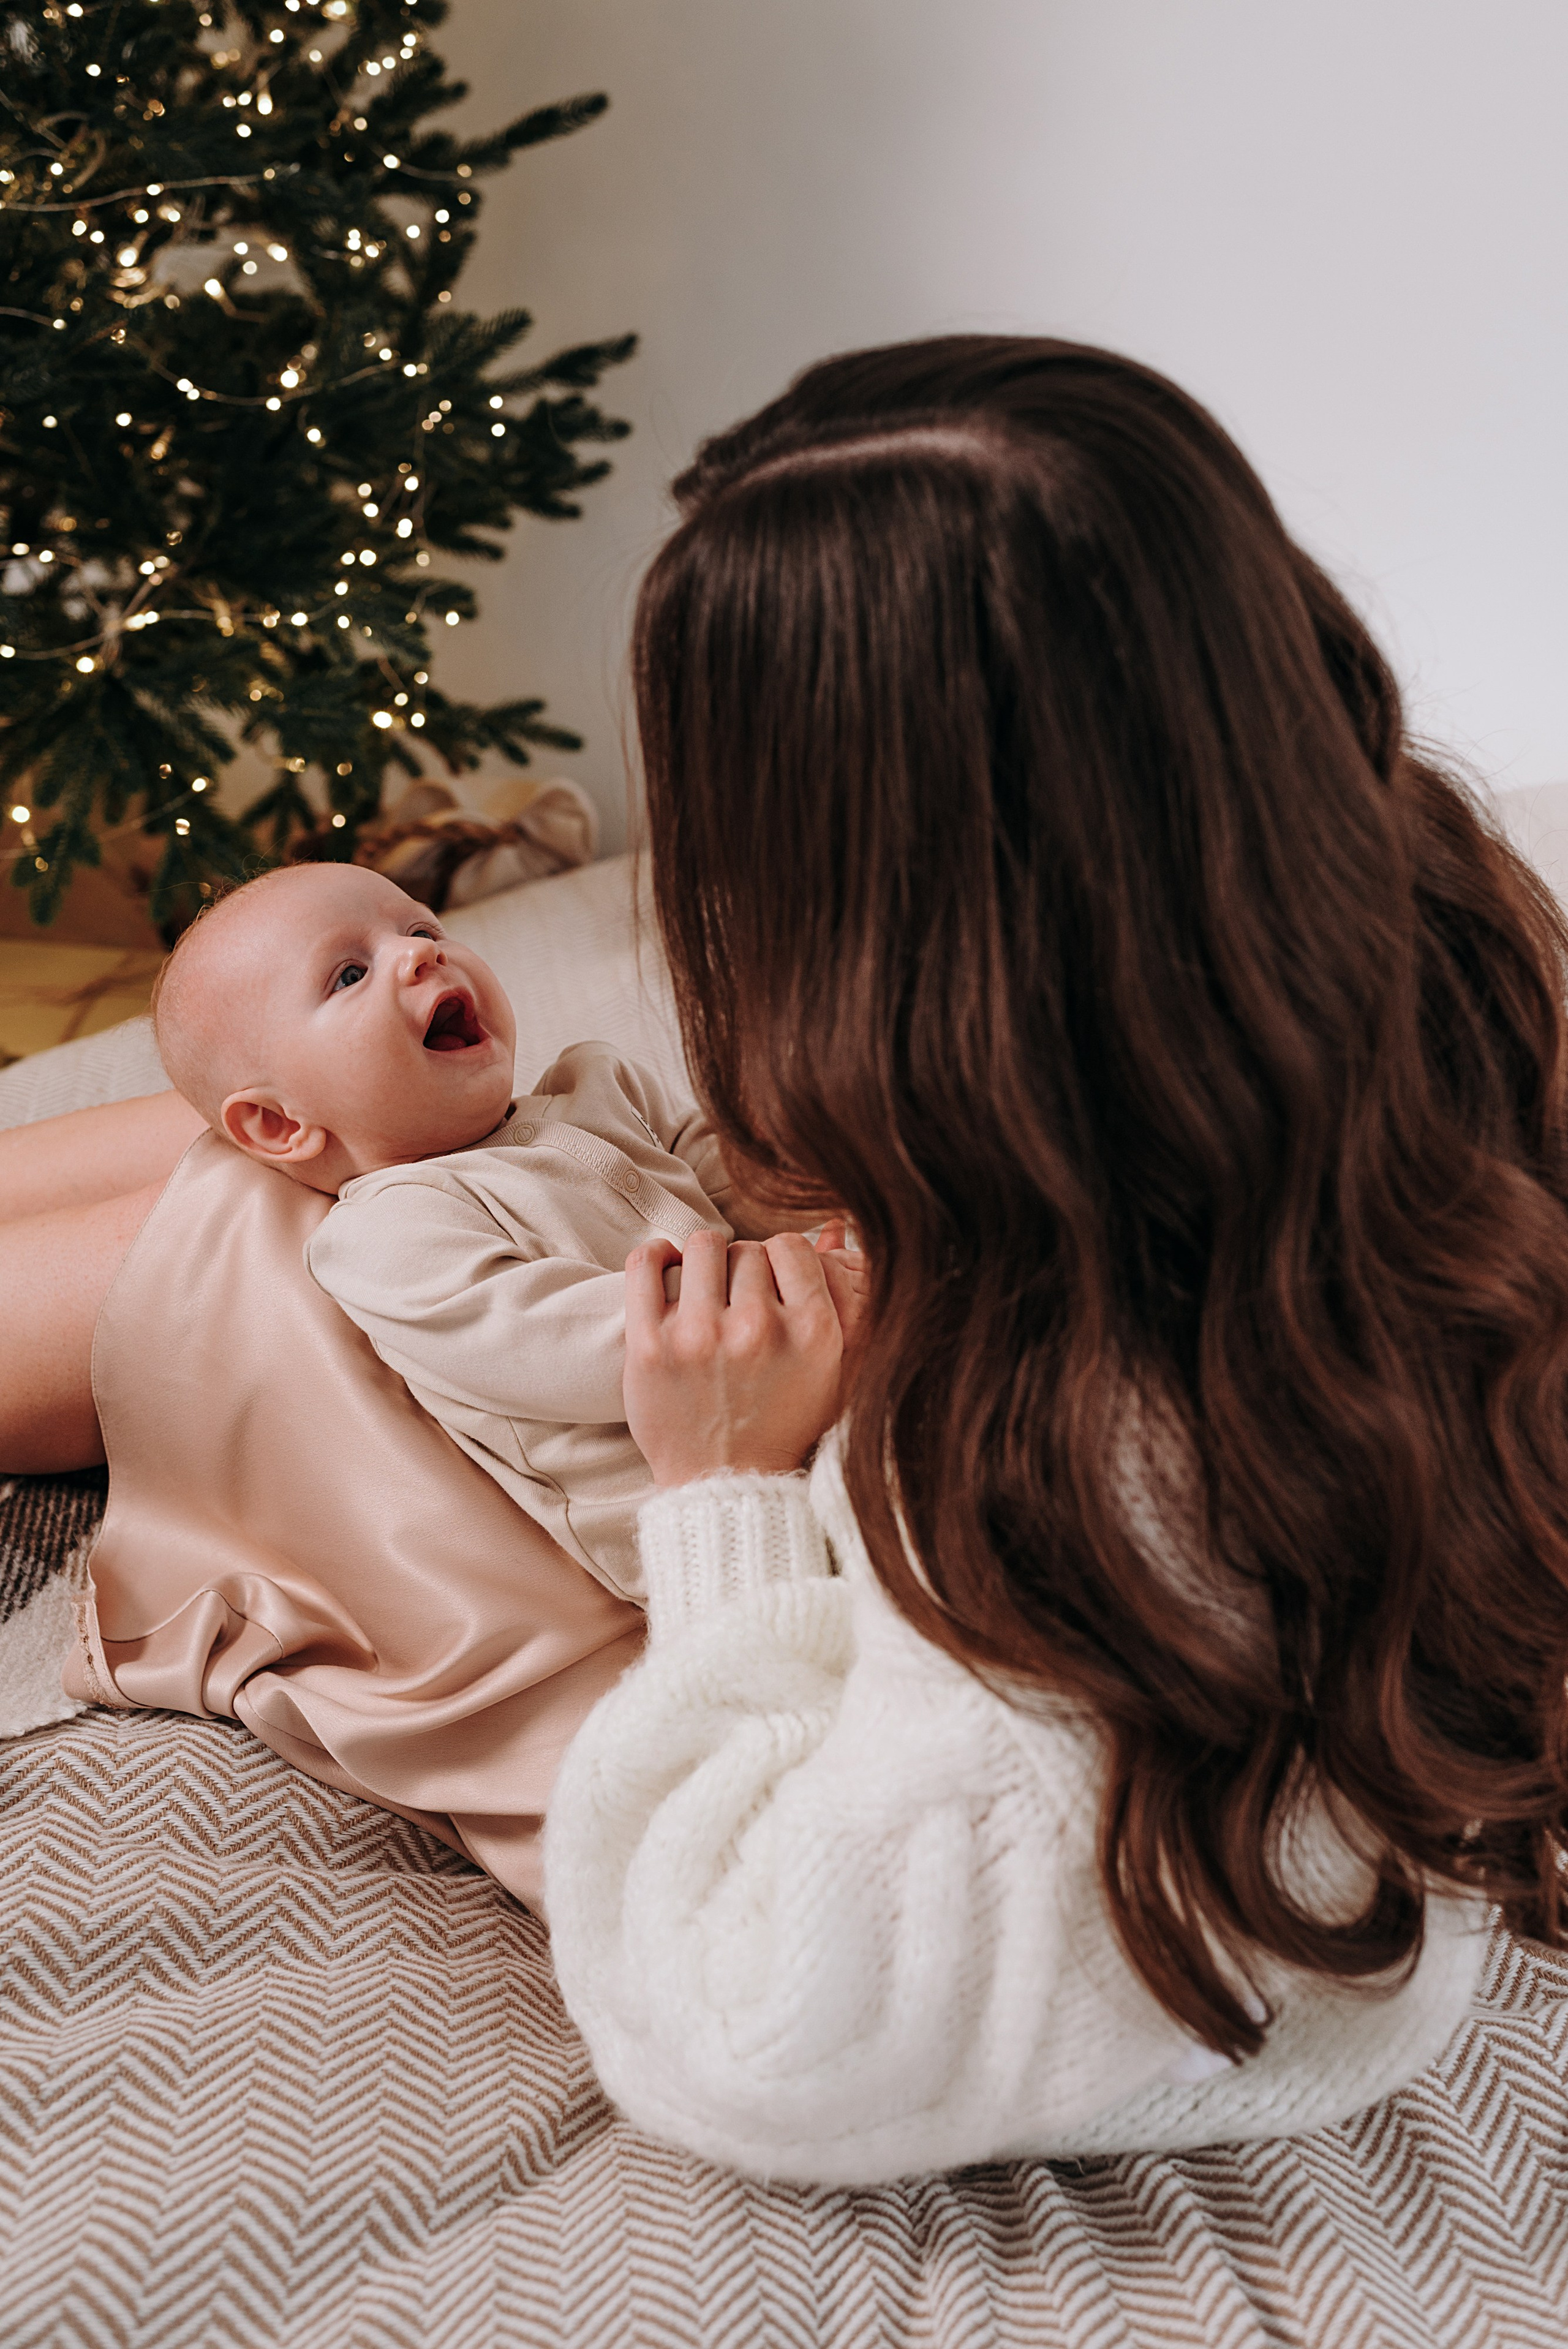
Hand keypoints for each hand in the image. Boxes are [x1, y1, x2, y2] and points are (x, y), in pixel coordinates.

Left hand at [624, 1229, 846, 1486]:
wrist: (725, 1483)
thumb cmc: (781, 1425)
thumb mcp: (833, 1371)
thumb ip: (839, 1303)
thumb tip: (830, 1224)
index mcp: (812, 1331)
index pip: (791, 1247)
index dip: (779, 1259)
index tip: (770, 1281)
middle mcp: (759, 1329)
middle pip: (747, 1250)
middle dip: (742, 1270)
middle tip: (736, 1300)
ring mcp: (701, 1336)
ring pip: (703, 1246)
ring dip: (704, 1259)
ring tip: (704, 1284)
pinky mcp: (650, 1346)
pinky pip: (646, 1264)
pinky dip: (656, 1254)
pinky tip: (665, 1264)